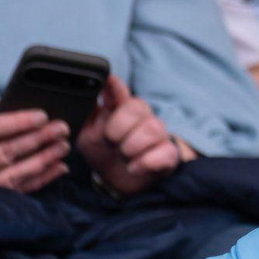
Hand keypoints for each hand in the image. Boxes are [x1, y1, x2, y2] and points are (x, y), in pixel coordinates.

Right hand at [0, 97, 70, 192]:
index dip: (15, 123)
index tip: (41, 116)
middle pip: (4, 153)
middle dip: (36, 140)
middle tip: (61, 129)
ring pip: (13, 174)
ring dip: (42, 160)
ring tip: (63, 146)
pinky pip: (19, 190)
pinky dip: (41, 178)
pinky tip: (59, 166)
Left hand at [77, 75, 183, 195]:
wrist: (118, 179)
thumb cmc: (103, 151)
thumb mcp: (88, 133)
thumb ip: (90, 113)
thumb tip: (89, 92)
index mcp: (120, 108)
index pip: (119, 90)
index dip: (115, 85)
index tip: (109, 80)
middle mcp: (142, 117)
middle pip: (137, 106)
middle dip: (119, 127)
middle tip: (111, 140)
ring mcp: (159, 134)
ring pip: (152, 129)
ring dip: (132, 146)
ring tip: (123, 155)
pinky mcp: (170, 153)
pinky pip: (164, 152)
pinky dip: (144, 163)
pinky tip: (134, 167)